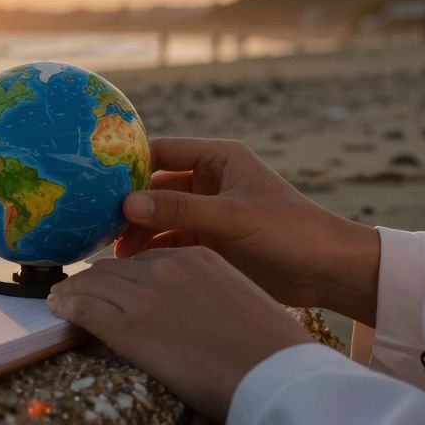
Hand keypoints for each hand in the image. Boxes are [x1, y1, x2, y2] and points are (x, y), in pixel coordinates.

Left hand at [48, 247, 313, 421]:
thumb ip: (204, 291)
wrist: (278, 373)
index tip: (109, 282)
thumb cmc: (270, 346)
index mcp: (197, 257)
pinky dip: (67, 307)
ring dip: (72, 292)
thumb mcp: (237, 297)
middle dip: (91, 279)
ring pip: (93, 285)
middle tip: (74, 288)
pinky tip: (58, 309)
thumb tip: (185, 308)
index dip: (121, 272)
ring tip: (60, 297)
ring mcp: (146, 296)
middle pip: (113, 269)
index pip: (144, 260)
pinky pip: (85, 310)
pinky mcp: (130, 328)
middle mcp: (167, 268)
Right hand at [115, 137, 379, 324]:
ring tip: (115, 254)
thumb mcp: (232, 217)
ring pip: (159, 217)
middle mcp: (208, 180)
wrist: (330, 272)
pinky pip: (170, 241)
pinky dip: (153, 252)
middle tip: (99, 226)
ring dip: (138, 232)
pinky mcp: (209, 241)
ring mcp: (207, 211)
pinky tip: (134, 266)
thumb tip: (126, 204)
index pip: (159, 152)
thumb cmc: (290, 231)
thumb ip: (179, 209)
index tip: (95, 183)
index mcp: (217, 158)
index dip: (128, 165)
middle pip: (153, 186)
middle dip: (128, 206)